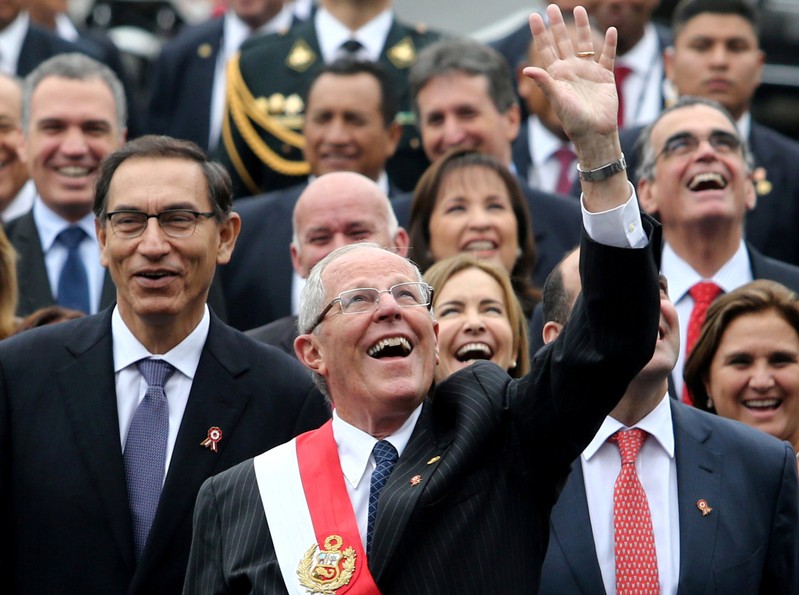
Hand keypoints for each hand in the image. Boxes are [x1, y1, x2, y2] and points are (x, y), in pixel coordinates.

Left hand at [523, 4, 617, 143]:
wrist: (594, 133)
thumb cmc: (573, 120)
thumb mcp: (557, 100)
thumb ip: (544, 82)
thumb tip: (527, 68)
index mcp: (557, 75)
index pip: (546, 49)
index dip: (540, 33)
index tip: (533, 16)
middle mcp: (571, 70)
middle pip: (563, 42)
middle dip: (558, 25)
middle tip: (552, 7)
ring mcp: (588, 72)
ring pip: (585, 44)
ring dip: (583, 27)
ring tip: (580, 9)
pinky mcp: (605, 77)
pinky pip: (607, 56)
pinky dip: (609, 44)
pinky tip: (610, 30)